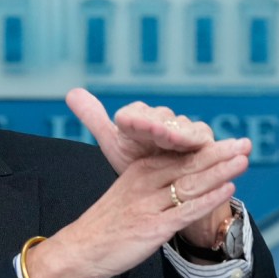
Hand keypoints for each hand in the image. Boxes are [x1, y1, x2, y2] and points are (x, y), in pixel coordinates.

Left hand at [65, 88, 214, 174]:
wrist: (171, 186)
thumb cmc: (141, 163)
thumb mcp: (116, 144)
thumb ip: (95, 119)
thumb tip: (72, 92)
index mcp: (140, 118)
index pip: (132, 116)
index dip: (131, 120)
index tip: (124, 122)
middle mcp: (164, 120)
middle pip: (160, 119)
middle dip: (154, 125)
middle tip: (152, 130)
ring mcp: (186, 129)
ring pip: (183, 128)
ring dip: (179, 134)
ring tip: (173, 139)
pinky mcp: (206, 142)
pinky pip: (203, 140)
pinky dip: (202, 143)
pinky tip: (202, 145)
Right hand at [65, 88, 250, 248]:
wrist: (80, 248)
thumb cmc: (106, 223)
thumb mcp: (125, 193)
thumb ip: (151, 183)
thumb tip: (178, 177)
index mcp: (137, 171)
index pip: (178, 156)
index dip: (207, 148)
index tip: (231, 141)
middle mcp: (143, 183)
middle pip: (187, 165)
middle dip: (219, 154)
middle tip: (244, 143)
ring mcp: (147, 205)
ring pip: (189, 184)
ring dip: (219, 171)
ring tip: (243, 160)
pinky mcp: (151, 227)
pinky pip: (184, 211)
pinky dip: (207, 199)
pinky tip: (227, 189)